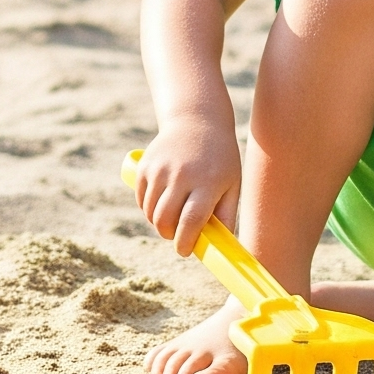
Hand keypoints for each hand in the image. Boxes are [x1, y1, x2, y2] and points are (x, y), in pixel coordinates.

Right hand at [135, 119, 240, 258]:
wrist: (197, 122)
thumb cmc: (220, 159)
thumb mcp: (231, 184)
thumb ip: (225, 215)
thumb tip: (216, 247)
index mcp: (207, 182)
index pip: (190, 222)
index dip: (185, 243)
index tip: (185, 251)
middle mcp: (181, 175)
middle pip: (164, 220)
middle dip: (169, 235)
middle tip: (178, 236)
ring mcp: (160, 169)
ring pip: (151, 213)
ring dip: (159, 223)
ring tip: (172, 218)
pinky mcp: (145, 166)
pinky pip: (142, 200)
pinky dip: (149, 208)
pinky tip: (162, 203)